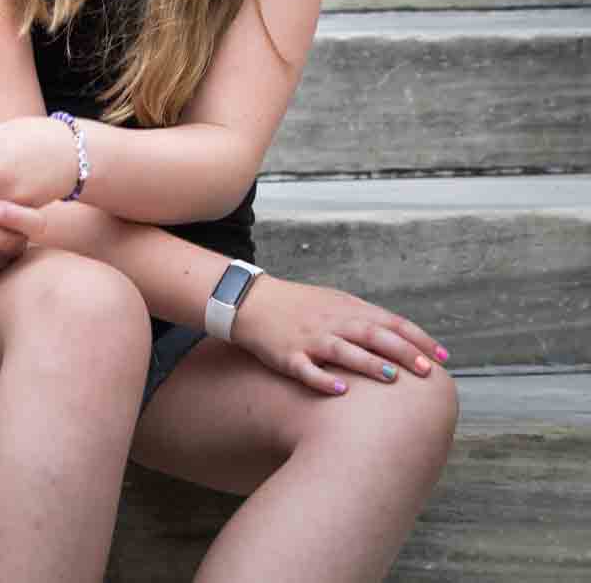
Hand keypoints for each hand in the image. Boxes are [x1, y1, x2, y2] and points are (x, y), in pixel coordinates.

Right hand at [229, 275, 449, 395]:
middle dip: (401, 352)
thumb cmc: (298, 306)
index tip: (443, 357)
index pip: (390, 322)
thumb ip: (367, 319)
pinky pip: (306, 369)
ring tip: (392, 377)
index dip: (418, 339)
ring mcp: (309, 339)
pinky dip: (323, 379)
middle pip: (372, 335)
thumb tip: (405, 340)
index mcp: (347, 309)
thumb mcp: (335, 303)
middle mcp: (332, 322)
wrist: (250, 301)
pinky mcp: (287, 355)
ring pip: (343, 350)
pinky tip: (341, 390)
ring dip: (368, 363)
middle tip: (426, 371)